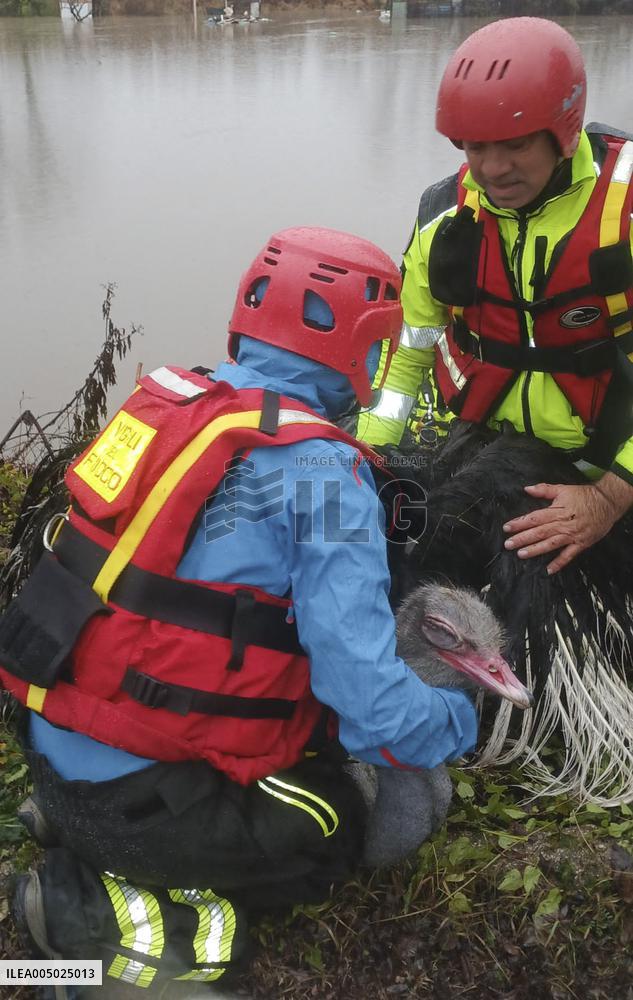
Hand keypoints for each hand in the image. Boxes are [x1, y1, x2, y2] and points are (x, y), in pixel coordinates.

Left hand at [502, 475, 632, 574]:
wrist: (608, 503)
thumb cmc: (584, 495)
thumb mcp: (563, 489)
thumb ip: (544, 489)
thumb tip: (527, 489)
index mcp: (557, 511)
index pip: (534, 518)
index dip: (519, 523)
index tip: (507, 528)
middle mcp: (563, 524)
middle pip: (539, 532)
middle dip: (522, 538)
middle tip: (508, 544)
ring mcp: (572, 535)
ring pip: (550, 544)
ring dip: (535, 550)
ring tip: (521, 554)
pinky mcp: (581, 544)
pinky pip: (569, 555)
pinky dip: (559, 563)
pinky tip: (549, 570)